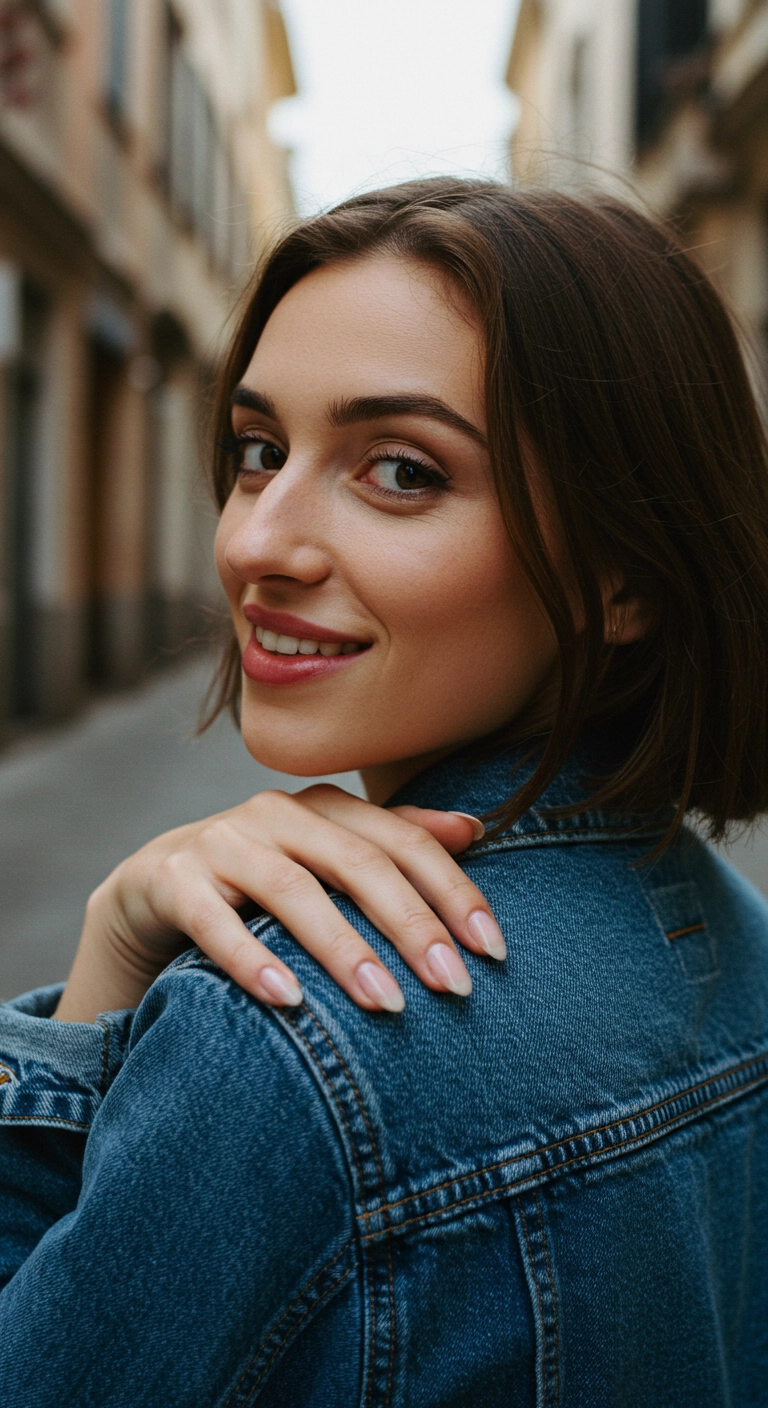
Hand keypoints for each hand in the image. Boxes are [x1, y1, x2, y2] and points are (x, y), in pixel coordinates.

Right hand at [54, 786, 505, 1022]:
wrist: (153, 886)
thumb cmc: (263, 881)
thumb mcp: (329, 858)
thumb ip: (396, 842)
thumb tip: (476, 829)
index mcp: (326, 807)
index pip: (403, 842)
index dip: (452, 891)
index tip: (493, 949)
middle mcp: (277, 813)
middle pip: (357, 862)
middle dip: (411, 925)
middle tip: (454, 986)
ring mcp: (221, 842)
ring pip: (292, 889)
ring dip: (344, 948)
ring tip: (387, 1004)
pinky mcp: (172, 879)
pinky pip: (214, 920)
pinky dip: (252, 960)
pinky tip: (289, 1002)